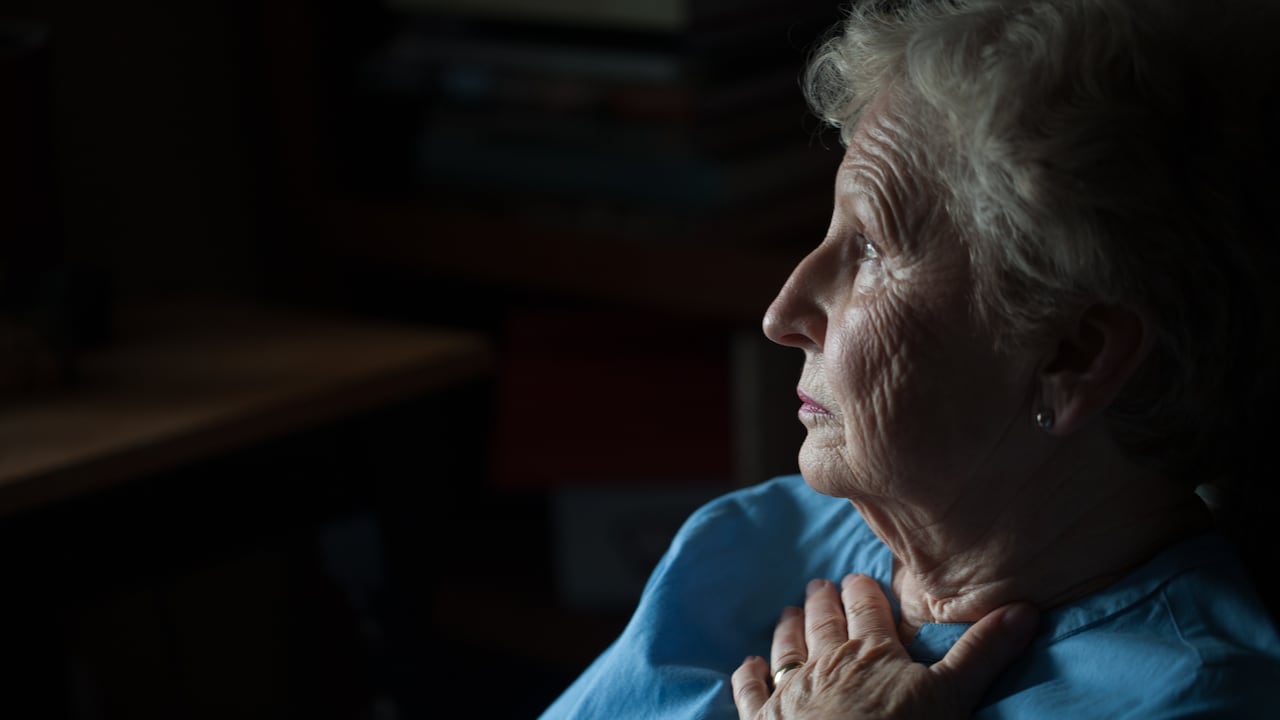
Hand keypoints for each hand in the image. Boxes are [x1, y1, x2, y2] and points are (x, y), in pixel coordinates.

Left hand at [731, 574, 1037, 718]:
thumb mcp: (951, 697)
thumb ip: (982, 653)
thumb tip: (1025, 608)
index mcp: (871, 653)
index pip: (868, 612)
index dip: (864, 592)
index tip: (858, 576)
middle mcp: (826, 663)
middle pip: (824, 624)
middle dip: (824, 603)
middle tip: (819, 583)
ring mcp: (791, 692)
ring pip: (787, 649)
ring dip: (788, 629)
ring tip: (788, 612)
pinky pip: (752, 692)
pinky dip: (749, 676)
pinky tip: (747, 664)